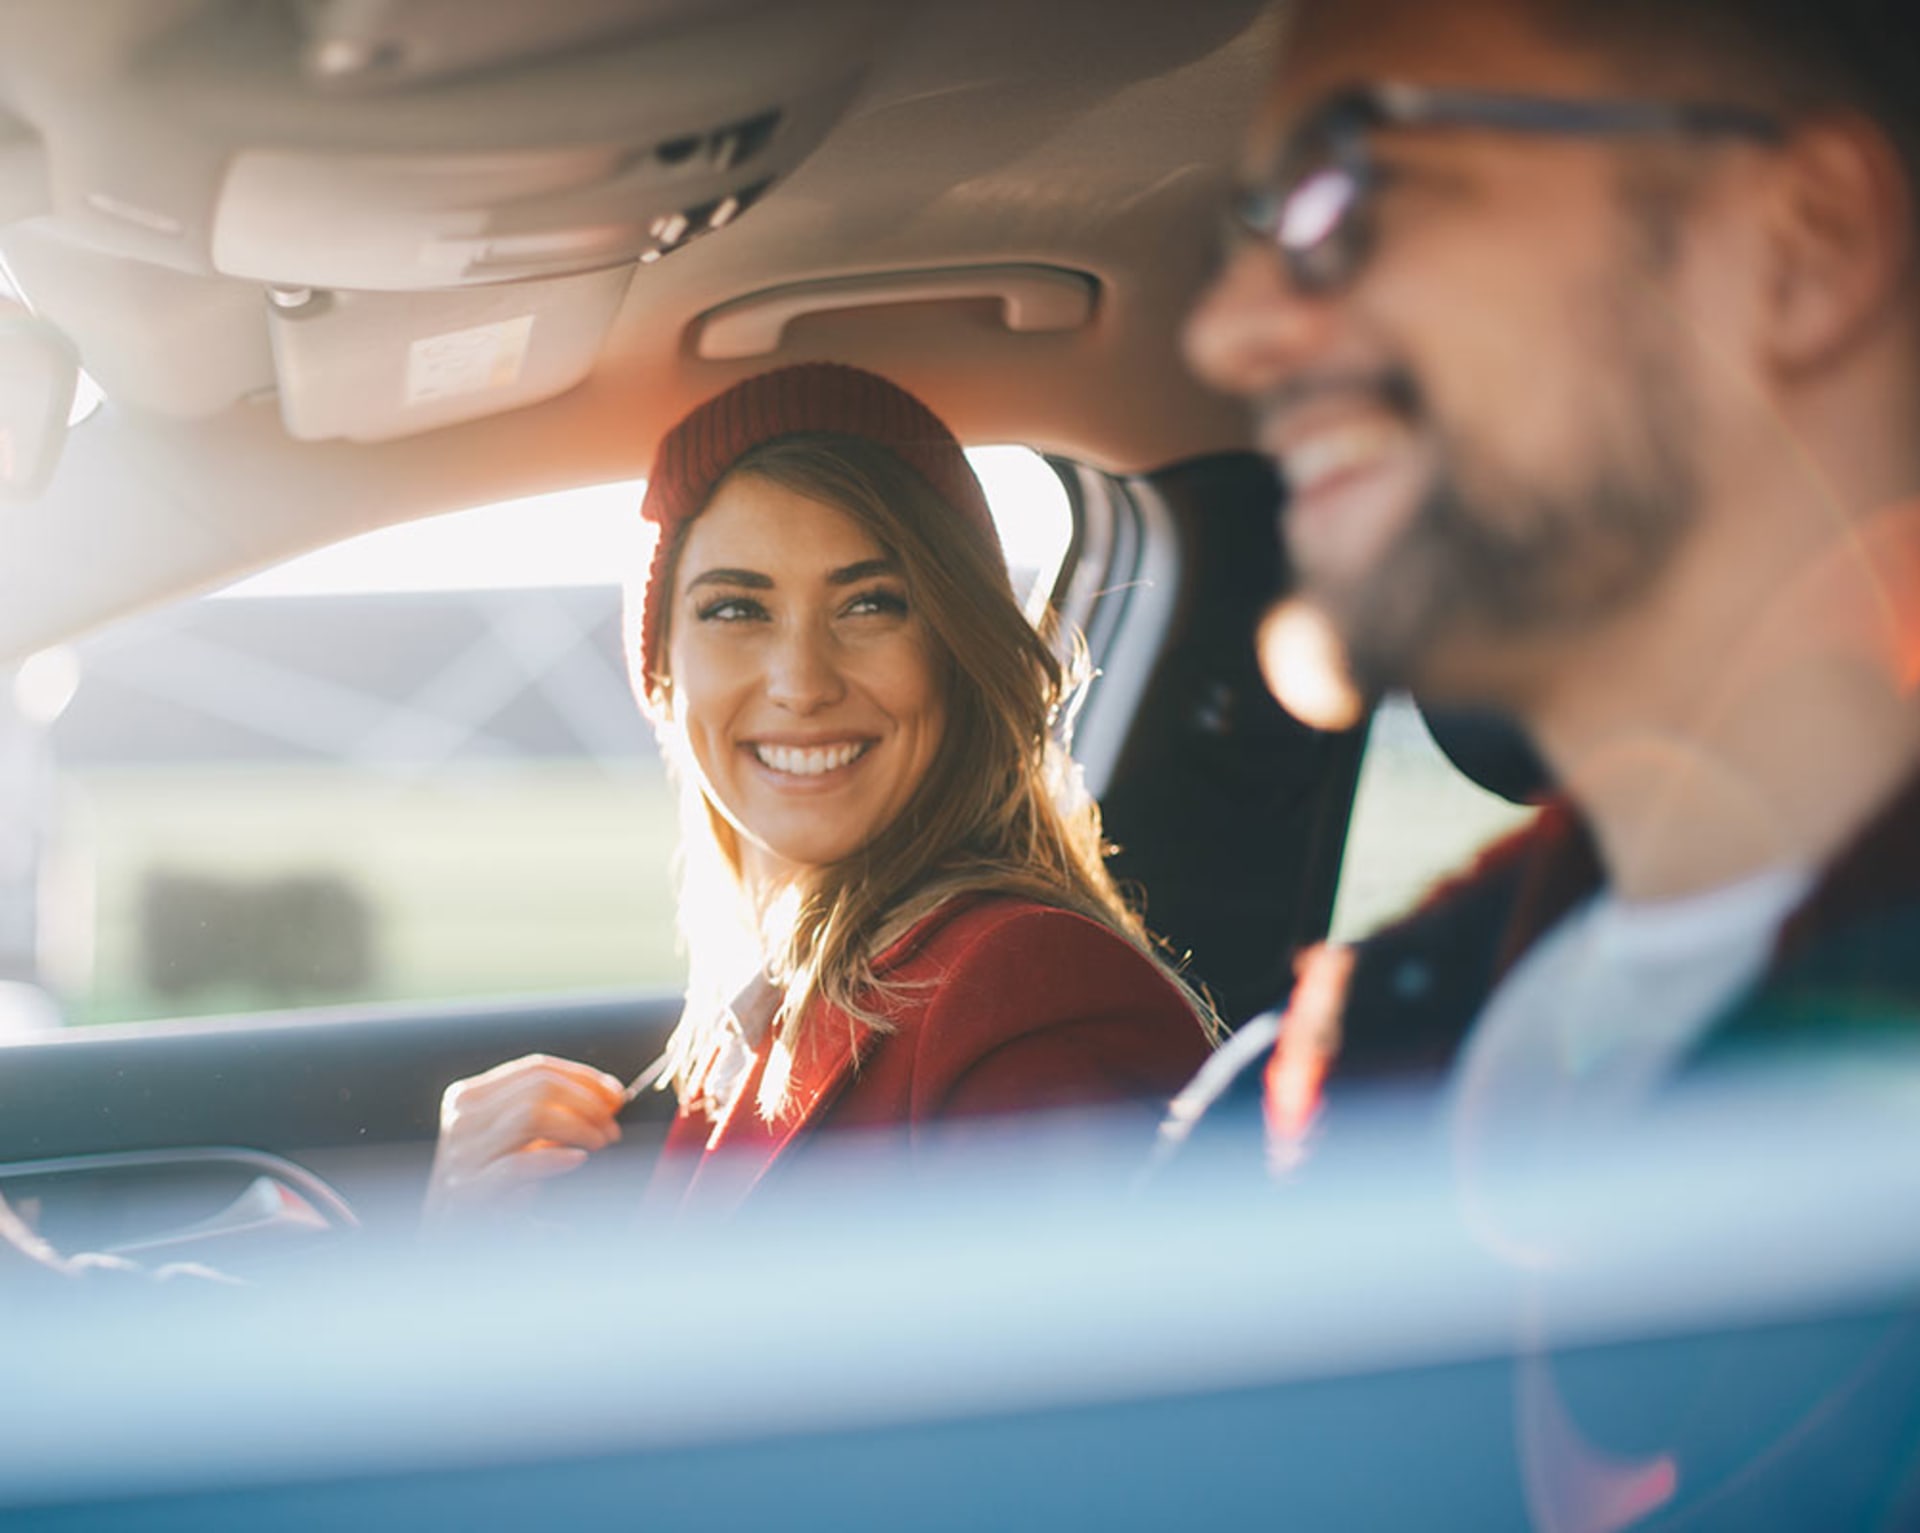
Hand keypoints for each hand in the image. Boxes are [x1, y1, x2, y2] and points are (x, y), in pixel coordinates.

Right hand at [424, 1054, 624, 1224]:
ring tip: (600, 1142)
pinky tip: (578, 1160)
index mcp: (469, 1098)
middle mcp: (462, 1118)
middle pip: (539, 1087)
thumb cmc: (490, 1191)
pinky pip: (517, 1165)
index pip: (536, 1068)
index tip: (616, 1095)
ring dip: (579, 1126)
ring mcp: (462, 1155)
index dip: (584, 1078)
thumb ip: (549, 1115)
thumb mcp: (514, 1142)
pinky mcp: (468, 1193)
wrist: (449, 1245)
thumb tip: (607, 1097)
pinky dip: (554, 1159)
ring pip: (531, 1116)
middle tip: (612, 1126)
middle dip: (588, 1102)